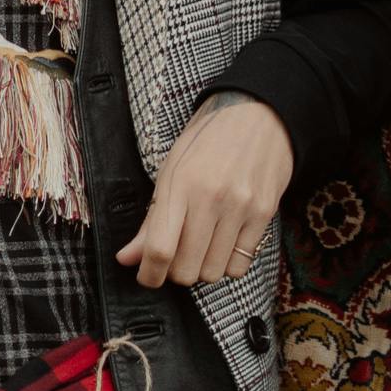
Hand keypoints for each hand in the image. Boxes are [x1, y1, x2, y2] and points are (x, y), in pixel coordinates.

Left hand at [116, 96, 294, 286]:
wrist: (258, 114)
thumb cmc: (208, 140)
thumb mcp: (171, 169)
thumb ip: (151, 218)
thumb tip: (127, 258)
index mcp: (181, 183)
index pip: (160, 249)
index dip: (149, 274)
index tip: (147, 276)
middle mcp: (212, 197)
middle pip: (186, 270)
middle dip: (175, 272)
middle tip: (177, 253)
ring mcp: (241, 207)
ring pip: (213, 273)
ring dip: (202, 268)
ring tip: (202, 245)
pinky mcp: (264, 214)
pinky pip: (240, 266)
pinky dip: (227, 264)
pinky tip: (224, 242)